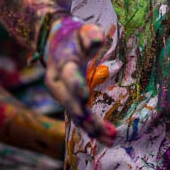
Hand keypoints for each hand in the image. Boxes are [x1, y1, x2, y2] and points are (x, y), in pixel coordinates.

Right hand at [42, 15, 115, 144]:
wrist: (57, 44)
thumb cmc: (76, 36)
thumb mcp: (83, 30)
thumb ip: (90, 34)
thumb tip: (96, 40)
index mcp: (61, 64)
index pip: (68, 76)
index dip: (75, 86)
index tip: (85, 97)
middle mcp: (58, 84)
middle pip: (70, 102)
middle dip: (84, 116)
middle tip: (99, 128)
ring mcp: (63, 96)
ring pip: (76, 115)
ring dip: (92, 128)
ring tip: (111, 138)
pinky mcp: (70, 103)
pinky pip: (81, 119)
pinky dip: (93, 129)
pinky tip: (108, 138)